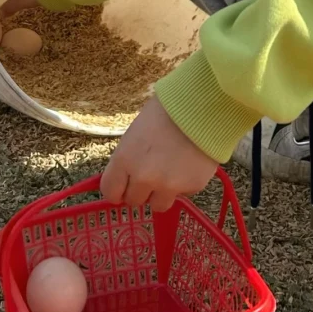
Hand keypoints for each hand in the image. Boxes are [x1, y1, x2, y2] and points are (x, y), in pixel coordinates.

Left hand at [101, 96, 217, 211]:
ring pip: (158, 205)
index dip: (117, 190)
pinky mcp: (192, 188)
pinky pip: (182, 194)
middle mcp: (144, 178)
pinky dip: (183, 184)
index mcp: (125, 160)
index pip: (110, 192)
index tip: (123, 187)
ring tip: (170, 173)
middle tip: (150, 175)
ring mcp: (169, 186)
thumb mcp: (135, 134)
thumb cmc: (165, 112)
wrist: (202, 107)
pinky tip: (188, 164)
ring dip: (161, 193)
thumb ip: (128, 159)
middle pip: (134, 201)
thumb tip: (125, 177)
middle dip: (140, 190)